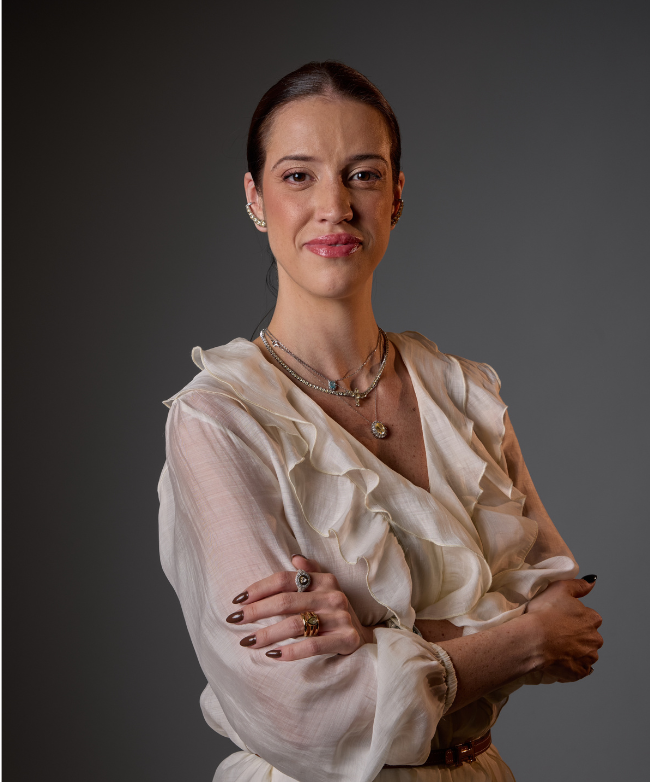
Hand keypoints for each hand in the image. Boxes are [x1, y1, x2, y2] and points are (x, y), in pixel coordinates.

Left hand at [226, 555, 376, 660]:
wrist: (363, 638)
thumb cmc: (334, 612)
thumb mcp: (325, 589)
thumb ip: (310, 572)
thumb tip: (294, 558)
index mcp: (324, 579)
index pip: (284, 580)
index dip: (259, 588)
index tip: (238, 600)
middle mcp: (332, 595)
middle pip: (286, 601)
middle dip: (256, 611)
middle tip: (234, 620)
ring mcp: (340, 617)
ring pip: (296, 624)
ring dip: (267, 634)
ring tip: (247, 642)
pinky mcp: (347, 639)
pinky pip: (313, 646)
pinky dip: (290, 651)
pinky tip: (272, 655)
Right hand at [525, 577, 602, 681]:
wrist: (532, 639)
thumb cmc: (543, 613)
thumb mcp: (560, 588)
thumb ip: (579, 585)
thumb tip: (592, 582)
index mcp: (592, 619)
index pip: (589, 618)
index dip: (574, 617)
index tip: (560, 618)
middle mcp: (595, 639)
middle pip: (588, 636)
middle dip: (577, 635)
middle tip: (556, 632)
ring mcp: (588, 657)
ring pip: (585, 653)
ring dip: (575, 651)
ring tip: (556, 646)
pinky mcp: (579, 672)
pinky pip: (579, 670)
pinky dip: (571, 666)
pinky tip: (558, 659)